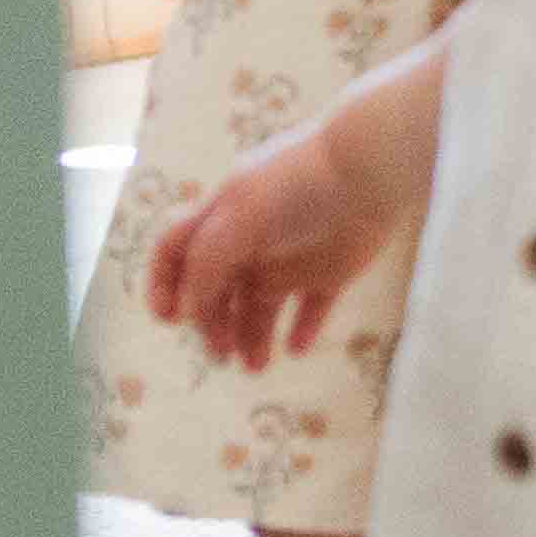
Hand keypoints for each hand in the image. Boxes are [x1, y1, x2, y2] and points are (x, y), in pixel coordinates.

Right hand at [146, 131, 393, 369]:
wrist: (372, 170)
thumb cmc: (296, 187)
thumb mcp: (236, 219)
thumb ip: (205, 264)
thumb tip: (188, 311)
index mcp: (222, 218)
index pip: (176, 250)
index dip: (163, 284)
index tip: (169, 319)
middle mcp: (252, 240)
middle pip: (217, 290)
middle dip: (211, 324)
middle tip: (220, 352)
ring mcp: (292, 256)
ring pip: (259, 307)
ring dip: (250, 338)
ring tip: (255, 366)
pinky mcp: (333, 270)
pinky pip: (311, 309)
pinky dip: (301, 331)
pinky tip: (295, 348)